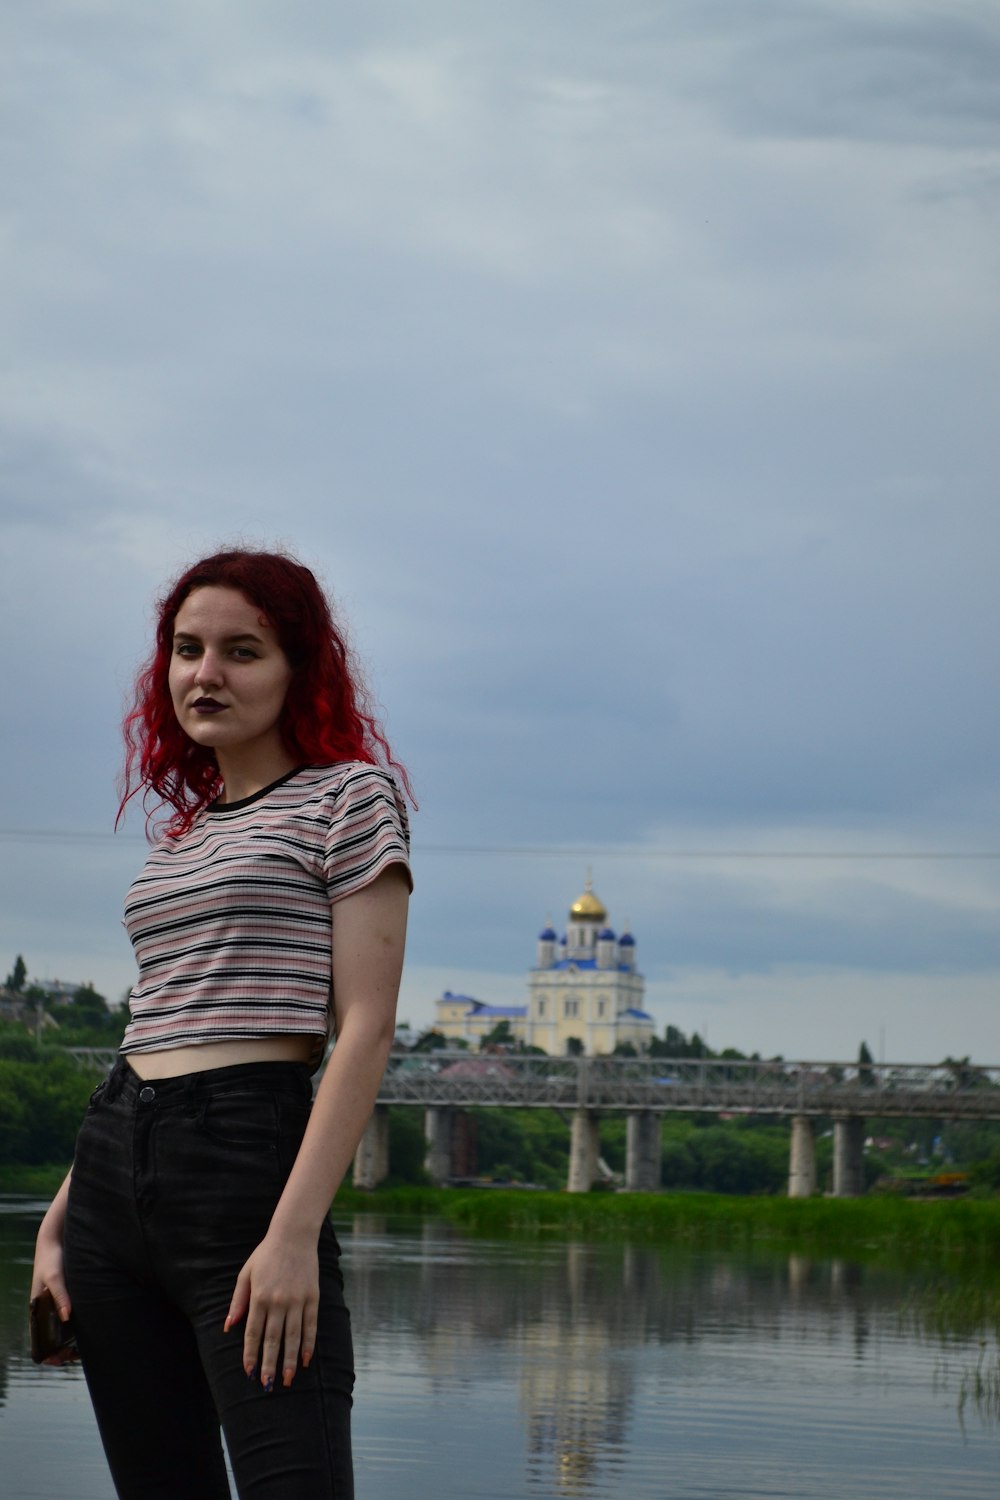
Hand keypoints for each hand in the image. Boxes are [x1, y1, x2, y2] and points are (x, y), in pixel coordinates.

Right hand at [31, 1219, 77, 1365]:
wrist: (58, 1238)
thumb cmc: (53, 1258)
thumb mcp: (55, 1276)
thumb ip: (60, 1294)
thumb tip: (66, 1316)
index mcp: (37, 1310)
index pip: (38, 1340)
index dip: (48, 1354)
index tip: (61, 1360)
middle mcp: (47, 1310)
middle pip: (53, 1339)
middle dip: (64, 1351)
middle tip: (79, 1356)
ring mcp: (58, 1305)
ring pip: (64, 1331)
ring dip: (73, 1341)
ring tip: (88, 1347)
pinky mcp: (70, 1298)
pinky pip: (73, 1319)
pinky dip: (80, 1327)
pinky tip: (93, 1328)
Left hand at [224, 1230, 318, 1390]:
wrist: (293, 1235)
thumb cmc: (266, 1255)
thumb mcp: (245, 1274)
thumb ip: (238, 1301)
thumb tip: (228, 1327)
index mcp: (259, 1297)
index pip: (253, 1333)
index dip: (250, 1354)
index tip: (249, 1372)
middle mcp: (278, 1301)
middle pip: (273, 1339)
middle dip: (270, 1364)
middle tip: (268, 1385)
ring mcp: (297, 1300)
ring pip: (293, 1336)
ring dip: (290, 1360)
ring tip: (288, 1380)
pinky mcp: (312, 1297)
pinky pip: (311, 1325)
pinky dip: (309, 1343)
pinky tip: (306, 1359)